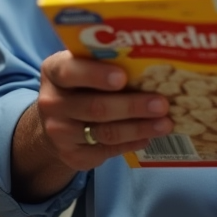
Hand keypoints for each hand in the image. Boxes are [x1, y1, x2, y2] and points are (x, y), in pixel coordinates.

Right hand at [34, 51, 172, 172]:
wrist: (57, 121)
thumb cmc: (80, 84)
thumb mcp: (82, 66)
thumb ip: (105, 62)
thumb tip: (149, 60)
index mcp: (54, 72)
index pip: (70, 71)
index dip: (96, 75)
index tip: (122, 77)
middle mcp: (51, 103)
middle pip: (95, 107)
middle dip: (132, 106)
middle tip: (162, 104)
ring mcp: (59, 132)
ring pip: (105, 132)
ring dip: (139, 128)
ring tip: (165, 123)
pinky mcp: (72, 156)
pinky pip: (106, 151)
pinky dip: (131, 143)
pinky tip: (148, 137)